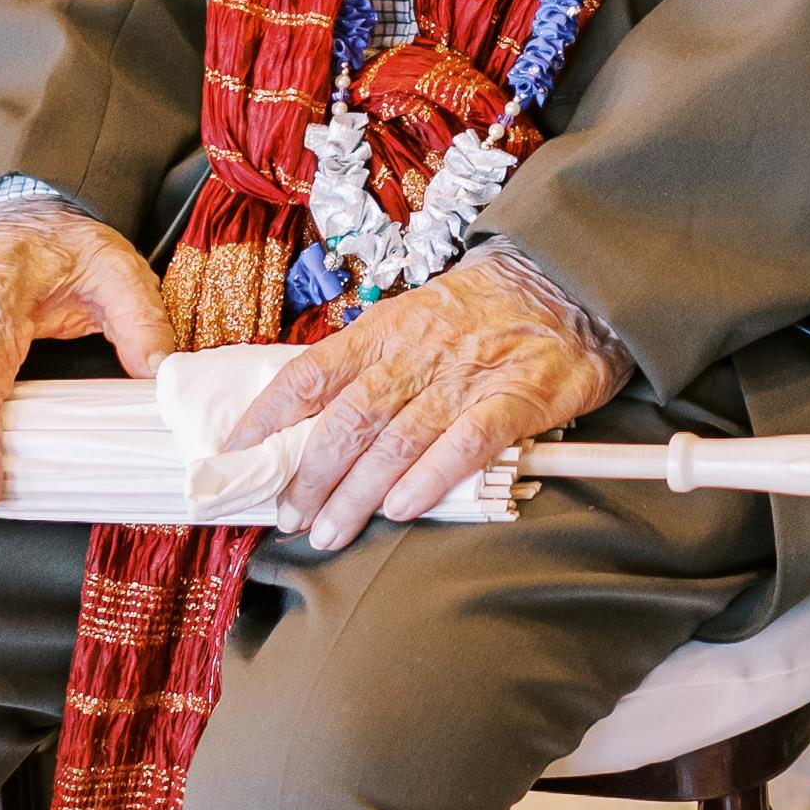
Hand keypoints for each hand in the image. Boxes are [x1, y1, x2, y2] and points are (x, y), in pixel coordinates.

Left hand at [225, 248, 622, 542]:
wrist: (574, 277)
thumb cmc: (490, 306)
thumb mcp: (421, 315)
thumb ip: (375, 363)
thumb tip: (313, 417)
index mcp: (388, 327)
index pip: (311, 372)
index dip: (267, 417)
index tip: (236, 455)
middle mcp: (420, 350)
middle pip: (347, 419)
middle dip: (310, 475)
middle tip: (288, 516)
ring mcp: (468, 373)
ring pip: (396, 440)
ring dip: (356, 494)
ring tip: (329, 533)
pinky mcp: (518, 396)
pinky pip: (466, 442)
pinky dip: (430, 478)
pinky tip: (402, 509)